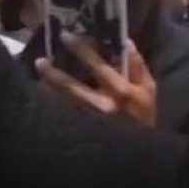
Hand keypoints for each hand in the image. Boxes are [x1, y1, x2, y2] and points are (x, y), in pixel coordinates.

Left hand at [37, 36, 156, 128]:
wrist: (145, 151)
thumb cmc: (148, 115)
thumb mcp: (149, 88)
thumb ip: (137, 65)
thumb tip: (126, 42)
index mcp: (120, 90)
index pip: (97, 65)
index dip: (81, 50)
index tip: (66, 36)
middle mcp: (102, 105)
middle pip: (72, 87)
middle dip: (54, 73)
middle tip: (40, 60)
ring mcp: (91, 120)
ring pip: (65, 101)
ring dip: (50, 87)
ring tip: (39, 74)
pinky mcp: (85, 130)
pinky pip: (67, 112)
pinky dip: (56, 102)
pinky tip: (46, 92)